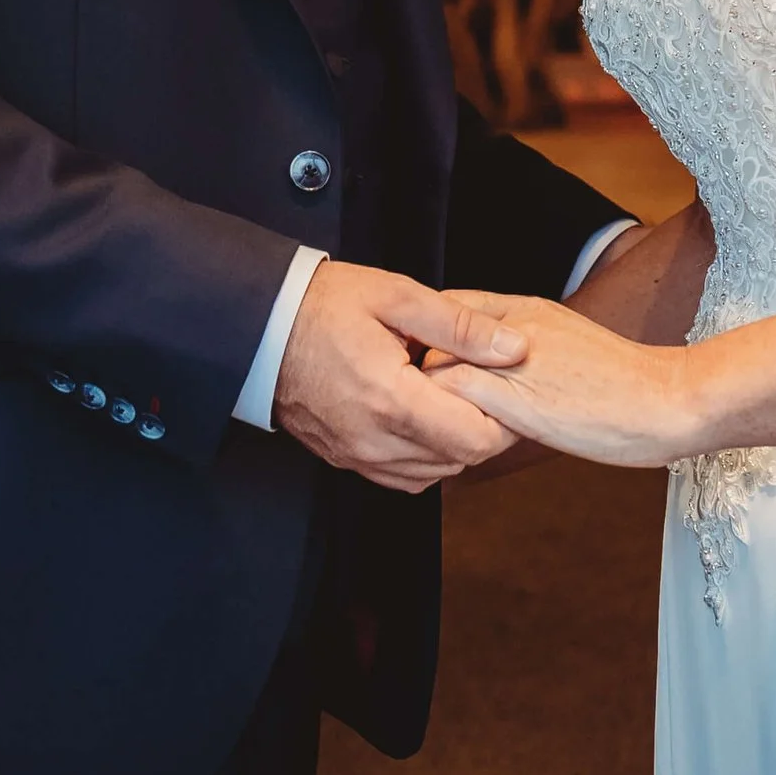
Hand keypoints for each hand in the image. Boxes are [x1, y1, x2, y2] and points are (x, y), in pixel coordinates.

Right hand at [272, 262, 528, 493]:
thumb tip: (515, 348)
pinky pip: (404, 476)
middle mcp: (375, 440)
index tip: (507, 386)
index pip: (477, 439)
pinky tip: (421, 417)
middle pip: (461, 459)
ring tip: (448, 396)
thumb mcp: (398, 298)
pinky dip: (425, 455)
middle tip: (482, 385)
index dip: (506, 418)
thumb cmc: (324, 306)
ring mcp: (358, 455)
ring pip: (436, 473)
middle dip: (483, 427)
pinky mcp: (346, 459)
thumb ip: (462, 328)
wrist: (260, 328)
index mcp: (392, 400)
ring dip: (454, 442)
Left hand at [431, 291, 697, 469]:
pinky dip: (437, 421)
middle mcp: (511, 325)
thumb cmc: (626, 386)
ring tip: (427, 429)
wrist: (670, 399)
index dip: (426, 339)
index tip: (418, 368)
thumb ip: (524, 347)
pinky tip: (447, 444)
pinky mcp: (516, 398)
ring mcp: (510, 360)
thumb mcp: (568, 346)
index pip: (448, 308)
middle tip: (410, 403)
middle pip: (428, 334)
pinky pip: (448, 400)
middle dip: (413, 368)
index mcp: (525, 309)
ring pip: (430, 366)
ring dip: (421, 398)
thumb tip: (492, 365)